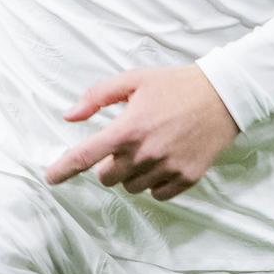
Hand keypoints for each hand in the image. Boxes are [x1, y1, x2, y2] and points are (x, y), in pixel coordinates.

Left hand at [43, 64, 239, 200]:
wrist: (223, 95)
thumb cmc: (175, 85)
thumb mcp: (133, 79)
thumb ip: (97, 96)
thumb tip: (69, 116)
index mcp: (128, 128)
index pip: (85, 157)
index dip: (62, 169)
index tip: (50, 178)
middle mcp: (145, 153)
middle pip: (107, 177)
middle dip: (109, 164)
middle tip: (126, 143)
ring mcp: (167, 168)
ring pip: (132, 187)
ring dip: (133, 173)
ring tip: (150, 147)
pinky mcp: (187, 178)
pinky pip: (157, 194)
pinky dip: (155, 183)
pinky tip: (165, 160)